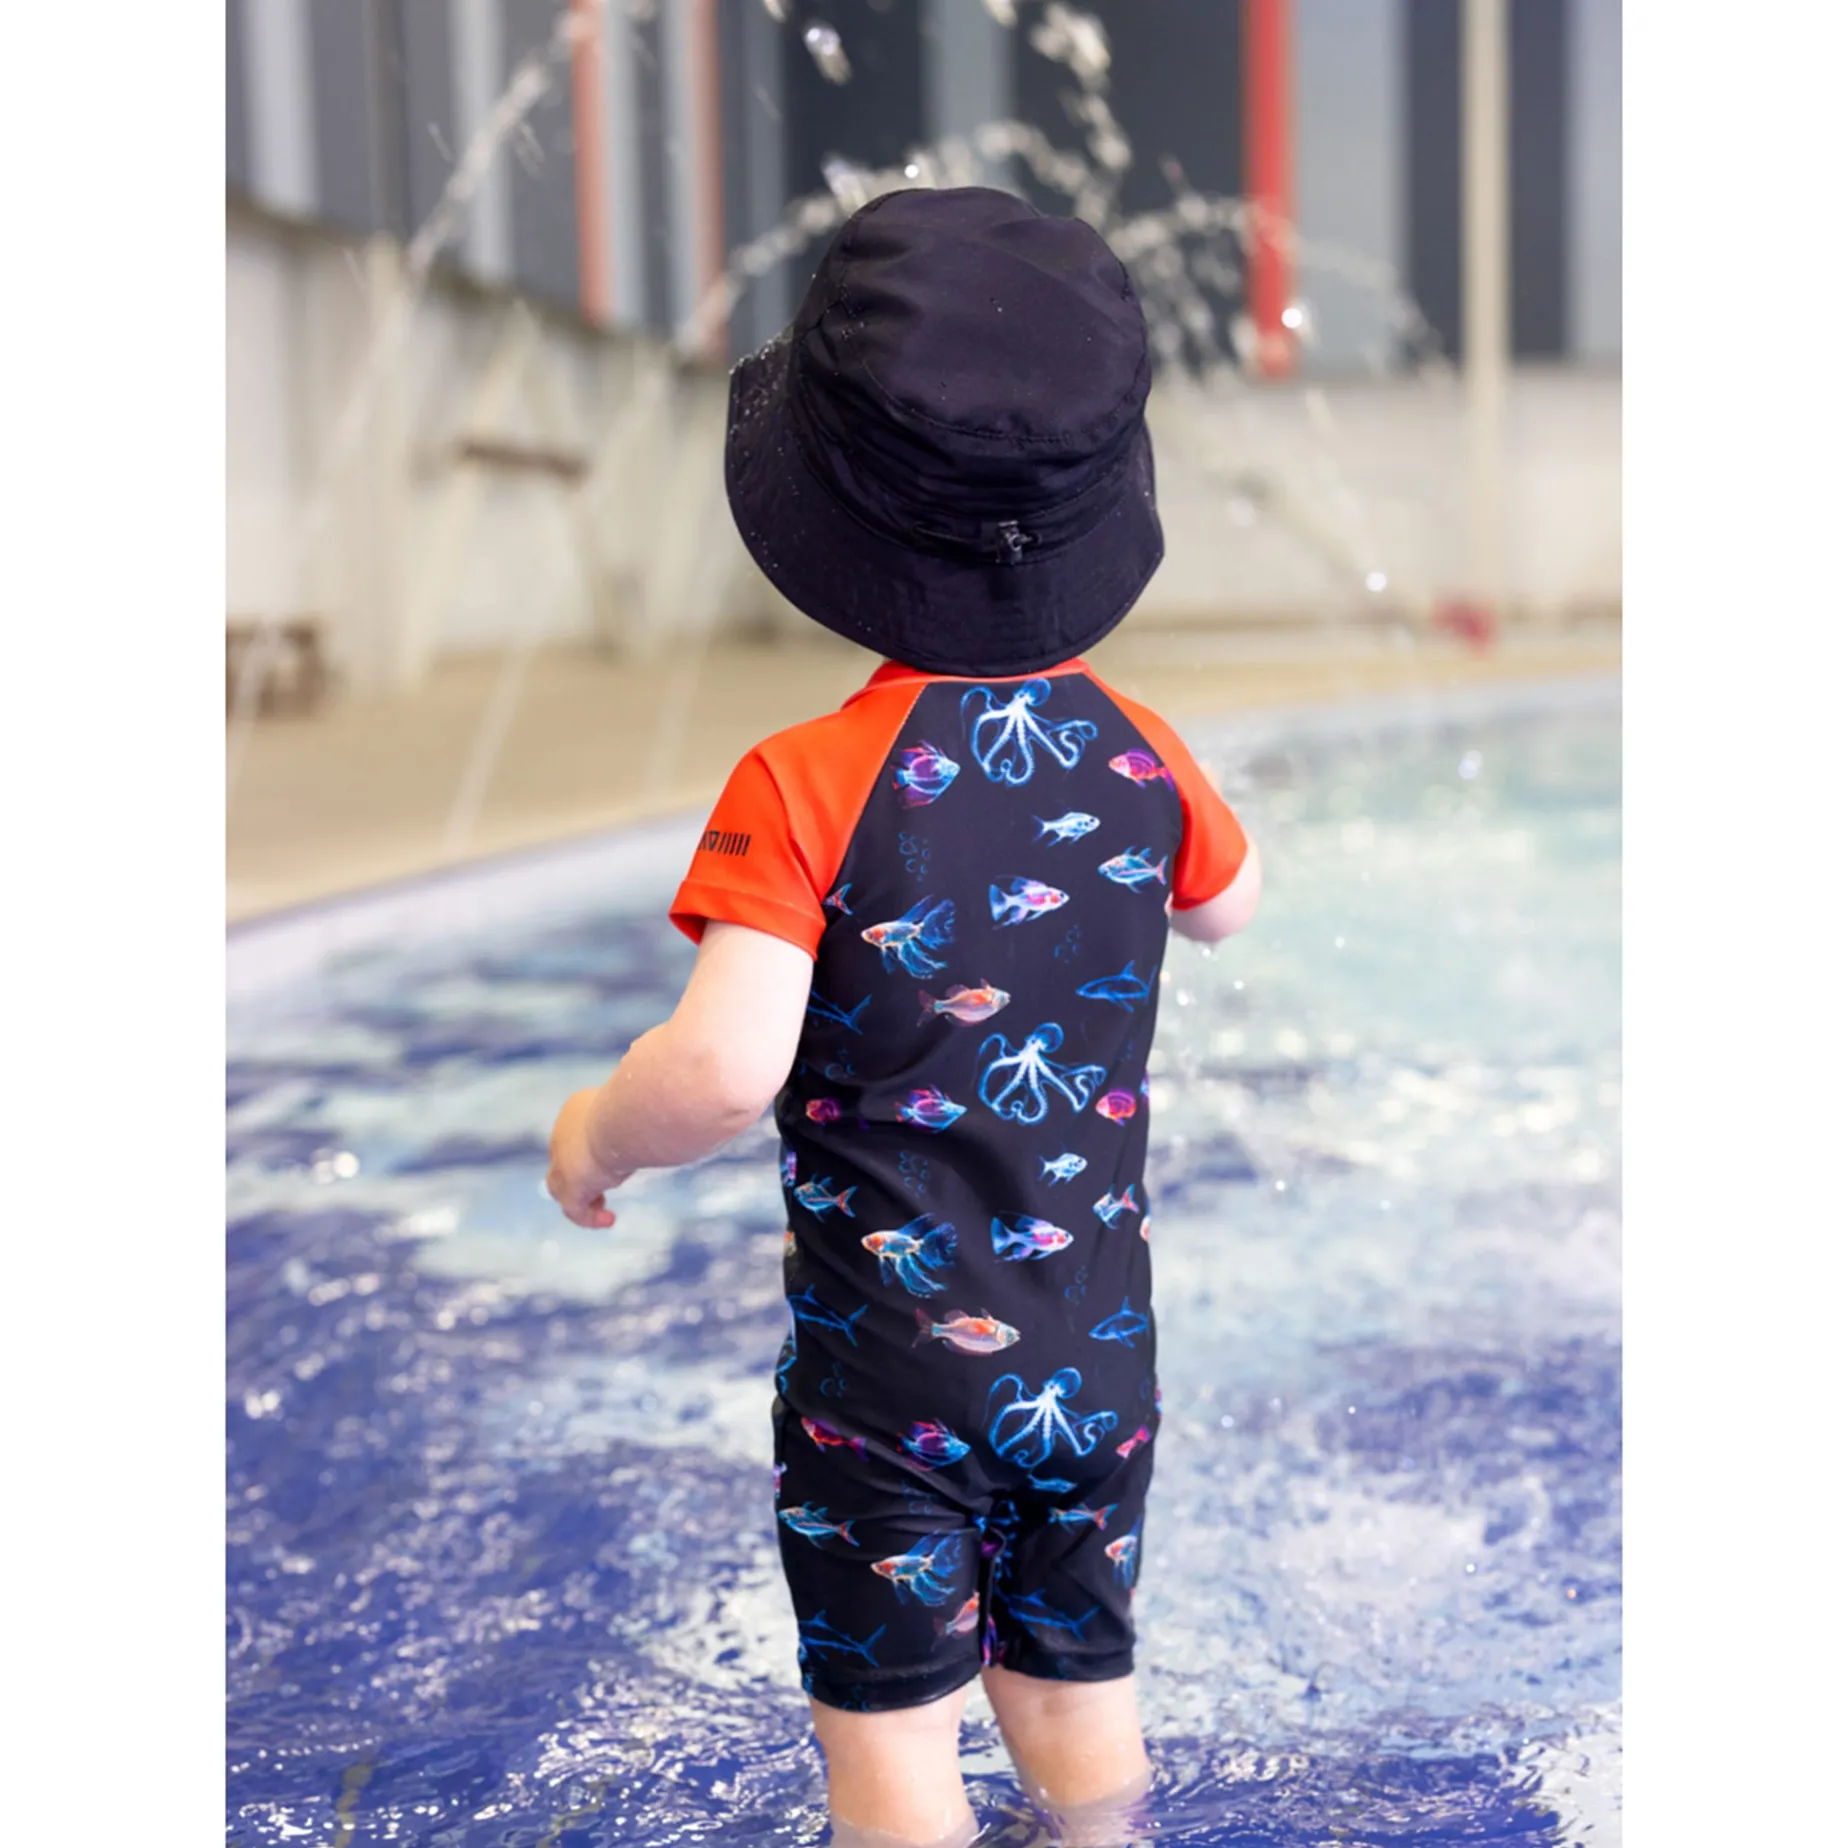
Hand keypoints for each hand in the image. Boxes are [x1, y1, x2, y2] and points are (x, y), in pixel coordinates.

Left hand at [546, 1087, 628, 1228]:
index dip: (590, 1150)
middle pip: (563, 1160)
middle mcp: (562, 1133)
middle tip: (606, 1187)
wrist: (624, 1118)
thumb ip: (641, 1119)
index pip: (575, 1134)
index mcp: (577, 1109)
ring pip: (559, 1187)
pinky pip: (574, 1210)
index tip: (612, 1160)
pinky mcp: (570, 1185)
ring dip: (582, 1198)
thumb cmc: (640, 1106)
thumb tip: (663, 1122)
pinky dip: (589, 1217)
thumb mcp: (639, 1109)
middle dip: (584, 1175)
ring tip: (604, 1208)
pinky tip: (609, 1219)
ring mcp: (561, 1161)